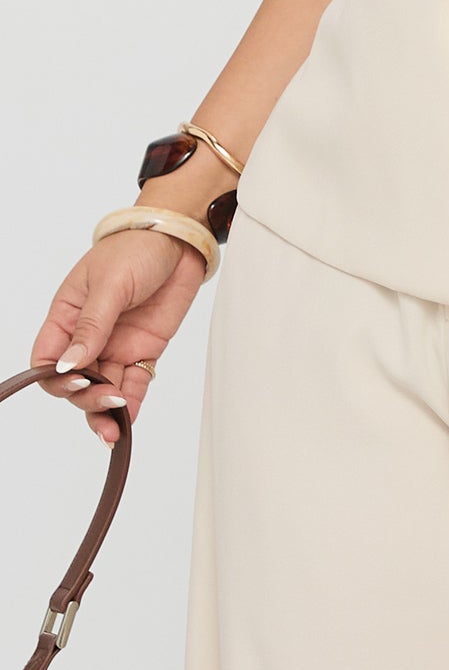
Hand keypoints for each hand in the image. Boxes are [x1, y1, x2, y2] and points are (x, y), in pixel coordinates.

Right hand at [30, 228, 209, 443]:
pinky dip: (130, 404)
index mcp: (67, 316)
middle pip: (75, 381)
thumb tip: (67, 364)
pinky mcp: (143, 349)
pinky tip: (129, 419)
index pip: (47, 359)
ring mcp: (116, 344)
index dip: (55, 377)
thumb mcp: (110, 283)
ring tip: (114, 430)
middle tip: (106, 398)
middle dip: (85, 397)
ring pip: (102, 388)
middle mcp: (89, 336)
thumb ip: (92, 325)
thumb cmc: (136, 248)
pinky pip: (133, 383)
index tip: (76, 380)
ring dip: (105, 410)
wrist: (180, 239)